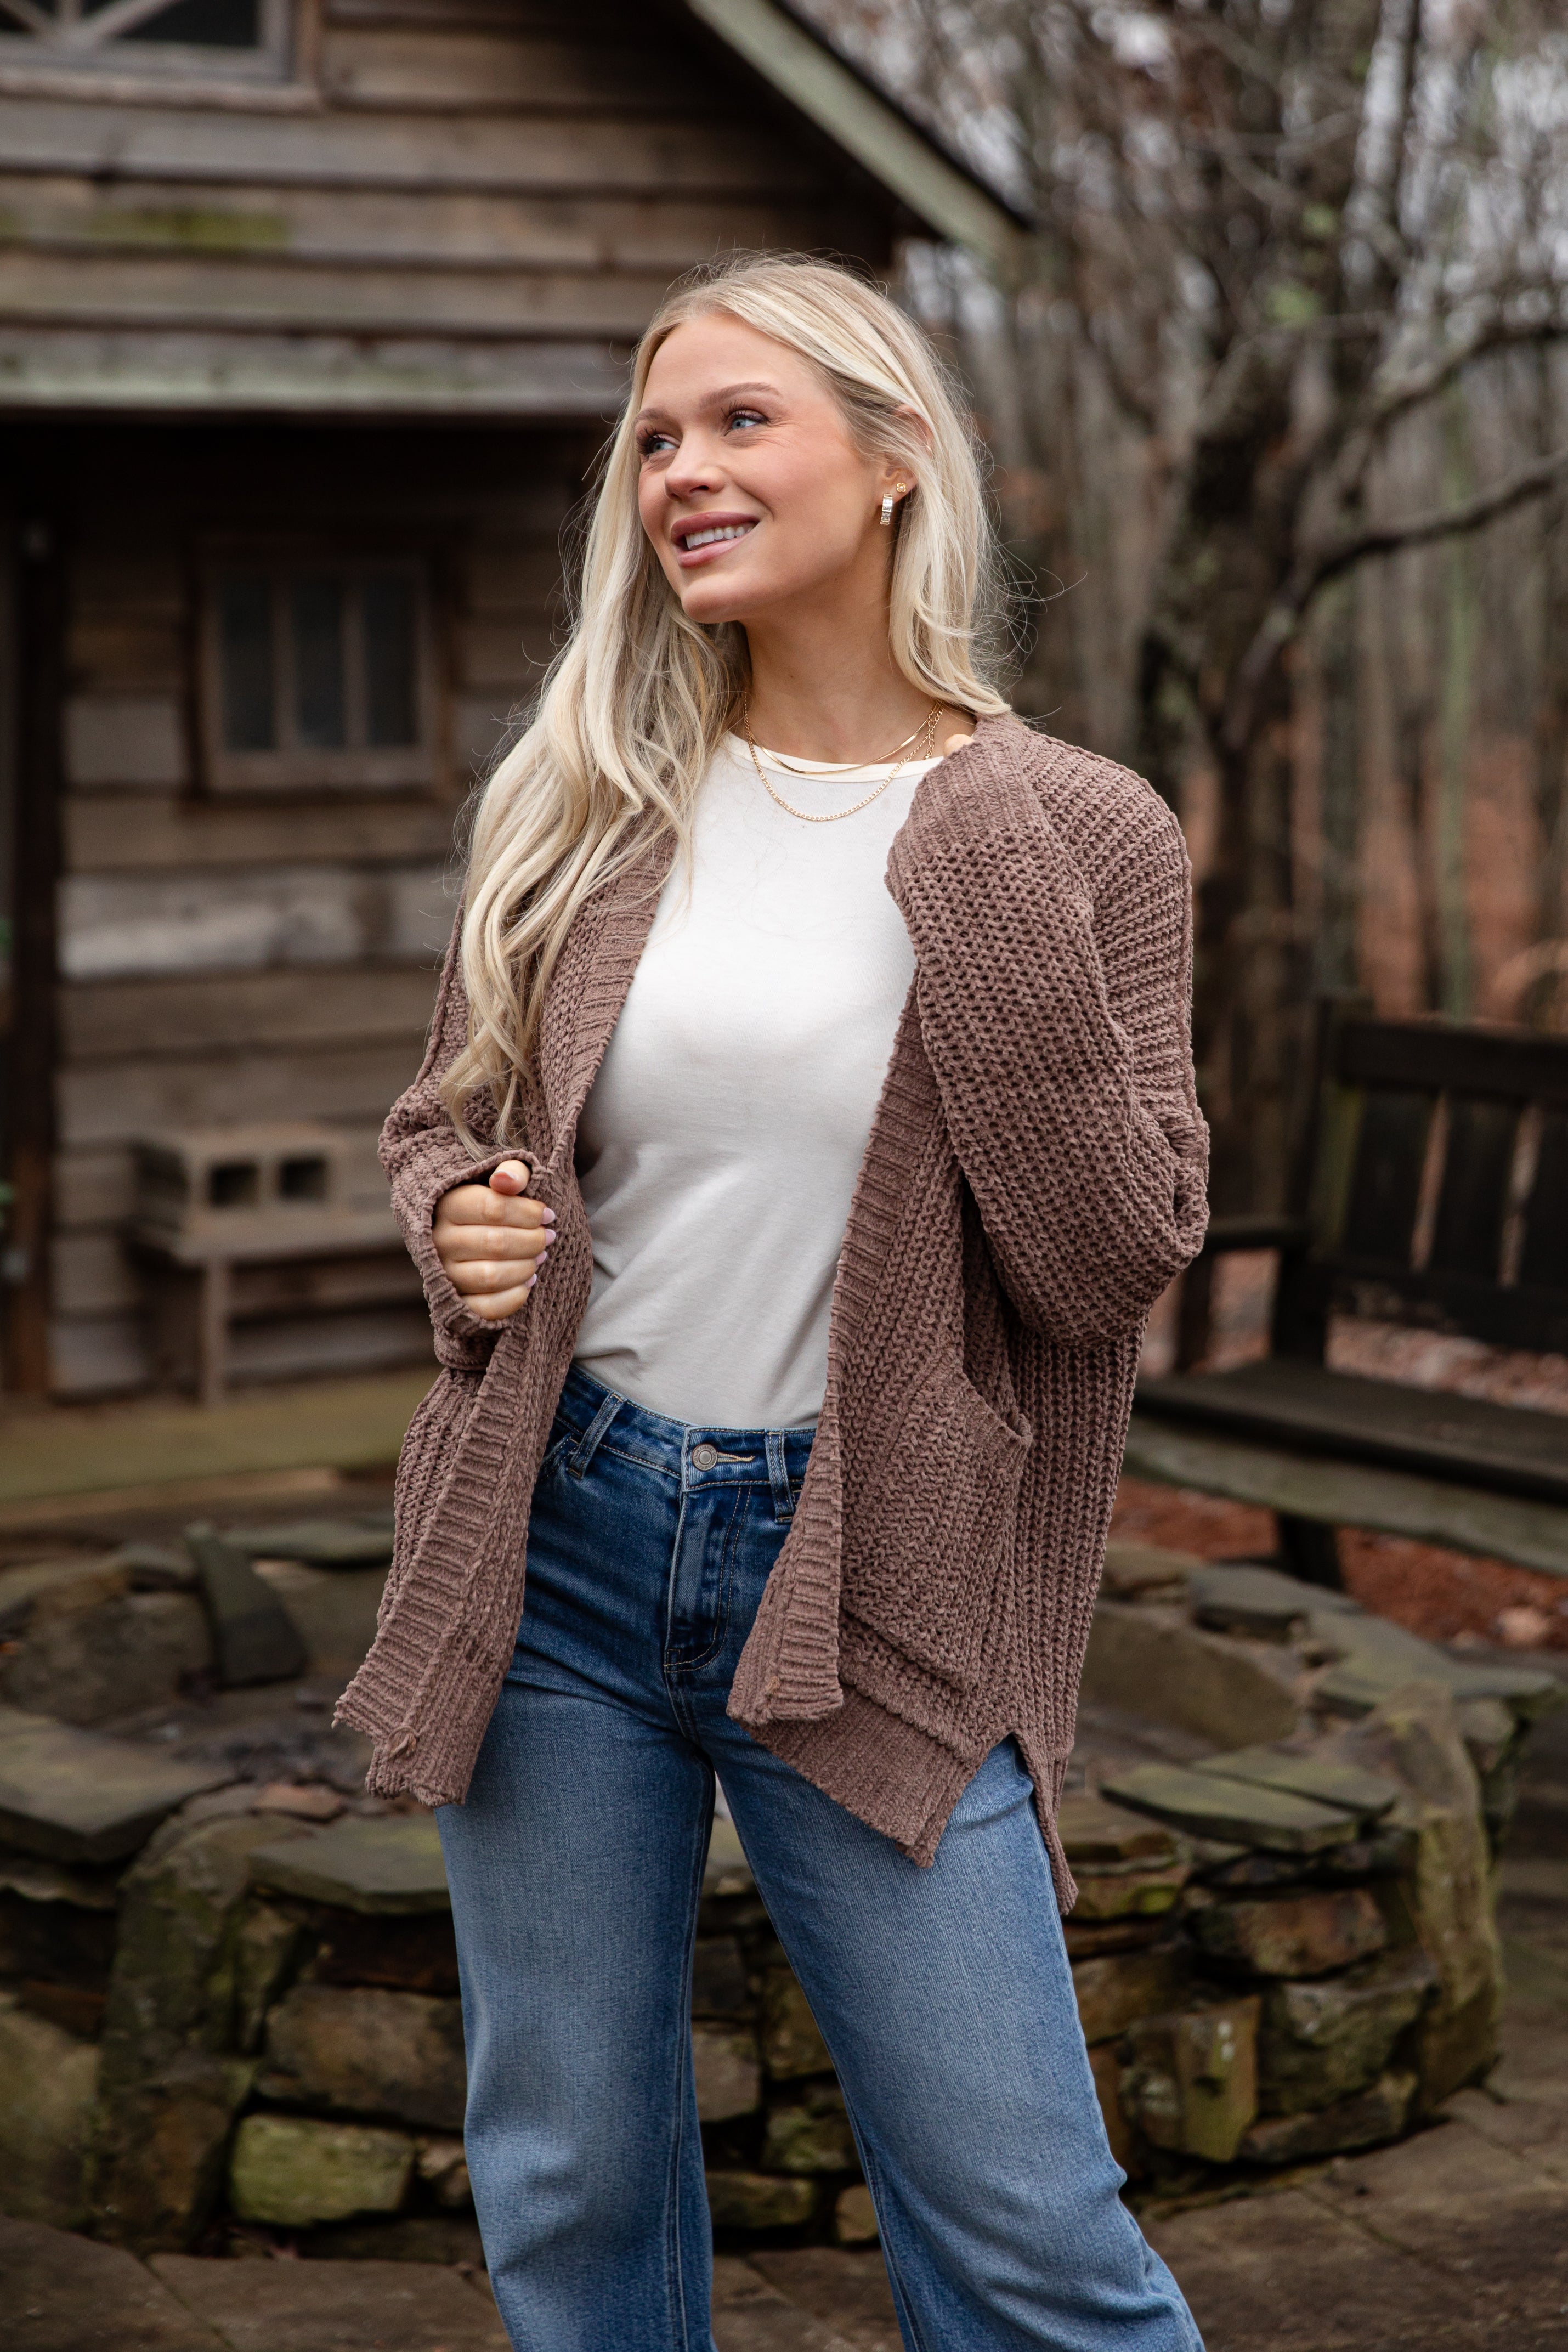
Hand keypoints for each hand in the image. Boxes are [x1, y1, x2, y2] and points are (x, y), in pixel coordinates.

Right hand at [432, 1161, 554, 1320]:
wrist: (472, 1234)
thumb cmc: (494, 1204)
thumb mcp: (501, 1180)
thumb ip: (511, 1172)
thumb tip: (508, 1181)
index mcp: (448, 1205)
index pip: (493, 1208)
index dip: (528, 1212)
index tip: (547, 1215)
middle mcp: (440, 1241)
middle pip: (495, 1243)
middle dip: (533, 1240)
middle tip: (549, 1237)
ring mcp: (445, 1274)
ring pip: (491, 1276)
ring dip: (526, 1267)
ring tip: (540, 1257)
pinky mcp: (455, 1302)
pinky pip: (486, 1307)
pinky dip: (514, 1297)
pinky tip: (528, 1281)